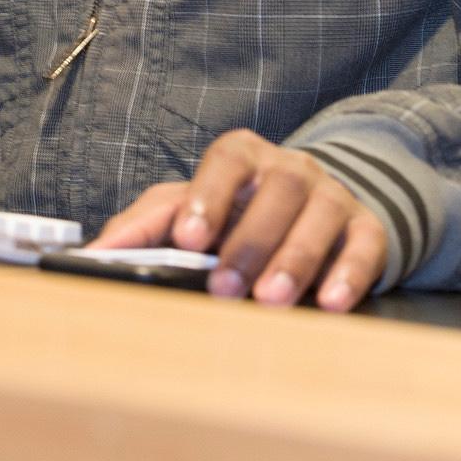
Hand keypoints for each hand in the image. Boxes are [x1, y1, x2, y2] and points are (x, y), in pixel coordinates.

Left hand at [91, 129, 387, 310]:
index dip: (208, 196)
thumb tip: (93, 254)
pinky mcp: (366, 228)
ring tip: (271, 301)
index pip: (226, 160)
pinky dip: (349, 273)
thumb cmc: (234, 214)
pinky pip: (365, 244)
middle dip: (250, 241)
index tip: (190, 237)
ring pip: (320, 214)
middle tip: (225, 288)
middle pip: (279, 188)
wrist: (310, 210)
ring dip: (295, 259)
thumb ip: (143, 228)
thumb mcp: (187, 211)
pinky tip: (330, 303)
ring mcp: (332, 195)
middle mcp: (290, 169)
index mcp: (242, 157)